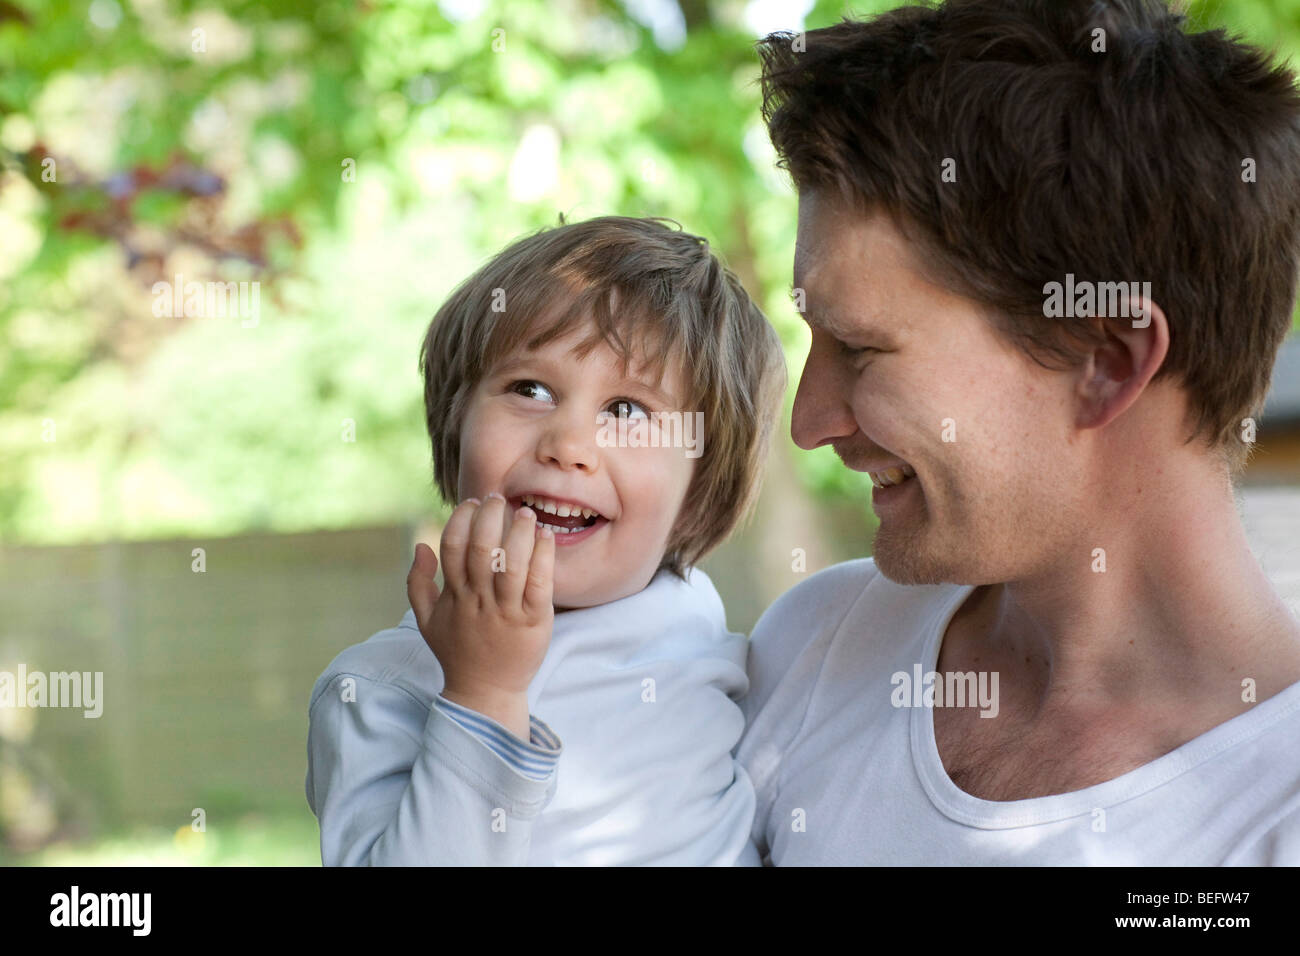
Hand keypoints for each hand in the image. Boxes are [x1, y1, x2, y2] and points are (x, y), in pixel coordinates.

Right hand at [406, 494, 554, 738]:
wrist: (485, 692)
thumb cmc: (457, 651)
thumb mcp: (426, 620)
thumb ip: (418, 582)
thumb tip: (420, 543)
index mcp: (454, 596)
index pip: (451, 547)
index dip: (460, 520)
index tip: (472, 502)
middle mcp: (478, 601)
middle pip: (480, 550)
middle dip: (489, 517)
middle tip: (498, 498)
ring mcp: (506, 611)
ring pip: (510, 564)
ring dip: (518, 533)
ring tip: (526, 514)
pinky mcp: (533, 621)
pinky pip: (538, 583)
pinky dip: (542, 556)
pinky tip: (545, 537)